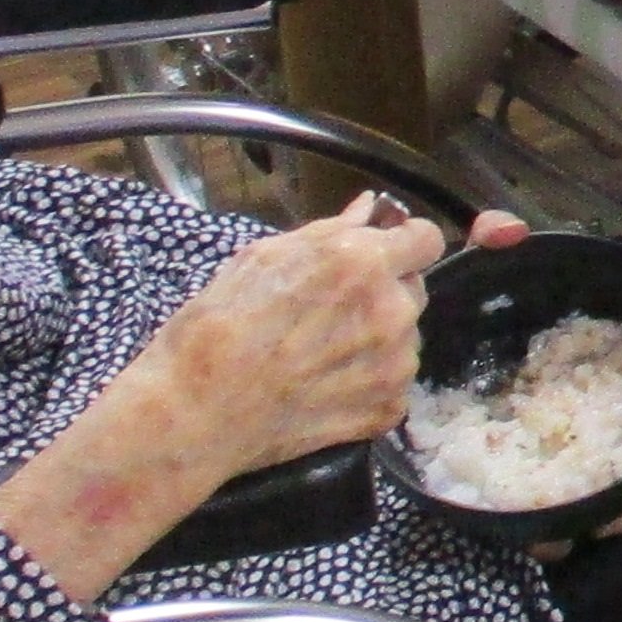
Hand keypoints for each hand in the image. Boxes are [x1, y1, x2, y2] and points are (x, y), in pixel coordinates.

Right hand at [135, 196, 447, 485]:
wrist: (195, 412)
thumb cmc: (217, 325)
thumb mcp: (264, 257)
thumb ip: (331, 231)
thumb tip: (369, 209)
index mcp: (363, 263)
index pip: (426, 238)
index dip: (404, 243)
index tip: (384, 253)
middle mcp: (392, 311)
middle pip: (414, 288)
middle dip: (384, 292)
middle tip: (332, 311)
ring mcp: (395, 365)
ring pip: (405, 337)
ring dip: (378, 339)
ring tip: (321, 353)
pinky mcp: (388, 408)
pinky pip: (395, 383)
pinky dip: (370, 383)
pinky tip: (325, 386)